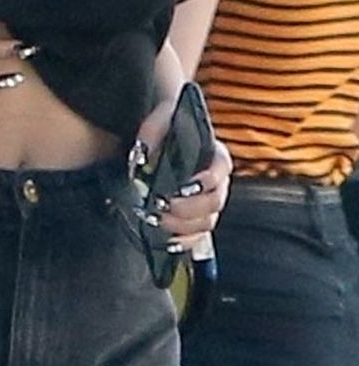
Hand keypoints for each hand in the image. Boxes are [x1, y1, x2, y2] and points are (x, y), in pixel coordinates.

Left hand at [134, 99, 231, 250]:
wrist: (158, 146)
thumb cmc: (164, 132)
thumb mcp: (158, 123)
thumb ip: (153, 133)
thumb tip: (143, 155)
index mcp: (214, 156)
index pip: (222, 169)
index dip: (207, 180)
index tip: (185, 186)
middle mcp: (217, 182)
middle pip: (215, 202)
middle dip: (188, 207)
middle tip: (163, 204)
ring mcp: (208, 204)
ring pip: (207, 222)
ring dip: (182, 225)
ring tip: (157, 219)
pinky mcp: (196, 220)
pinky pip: (198, 238)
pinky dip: (184, 242)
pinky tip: (168, 240)